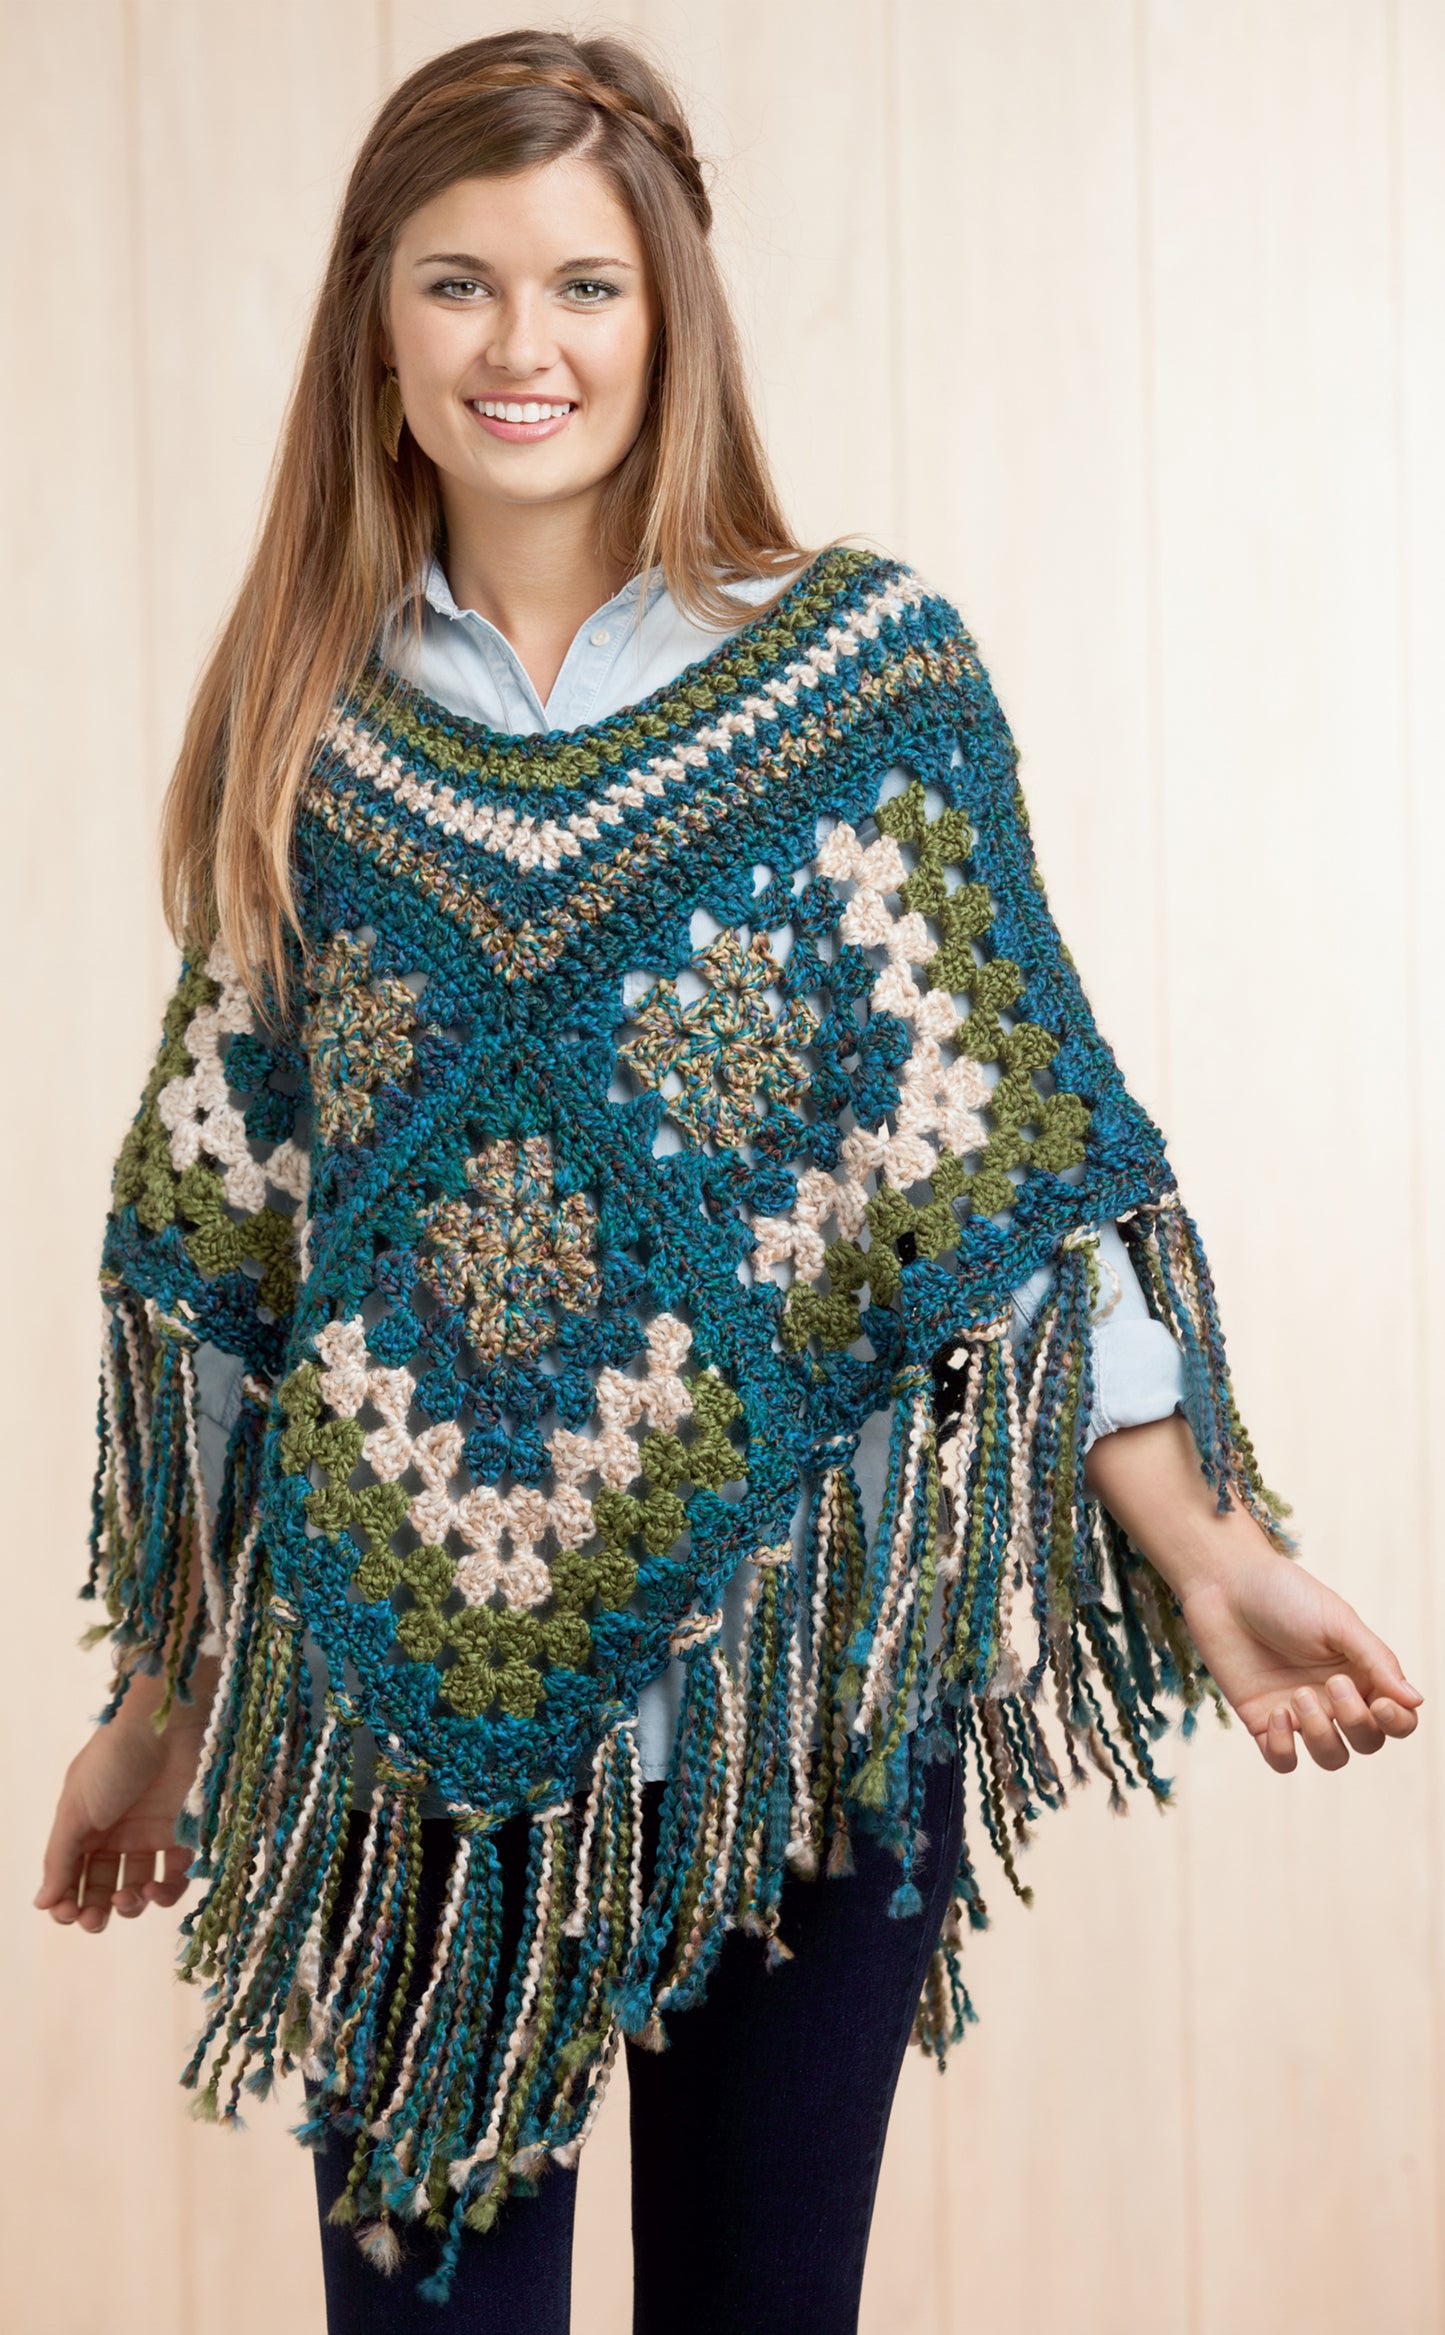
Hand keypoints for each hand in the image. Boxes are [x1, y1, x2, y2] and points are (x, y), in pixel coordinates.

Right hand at [34, 1659, 215, 1931]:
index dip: (68, 1900)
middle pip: (105, 1887)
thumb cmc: (113, 1760)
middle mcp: (118, 1834)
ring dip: (130, 1906)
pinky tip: (152, 1890)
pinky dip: (164, 1893)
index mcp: (85, 1827)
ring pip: (139, 1888)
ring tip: (127, 1899)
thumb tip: (41, 1904)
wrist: (166, 1726)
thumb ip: (60, 1858)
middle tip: (93, 1920)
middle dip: (96, 1911)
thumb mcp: (74, 1809)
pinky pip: (175, 1877)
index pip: (72, 1876)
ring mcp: (152, 1835)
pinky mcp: (185, 1835)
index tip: (67, 1913)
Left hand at [1084, 1414, 1422, 1773]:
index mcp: (1361, 1673)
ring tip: (1299, 1697)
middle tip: (1332, 1683)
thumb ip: (1377, 1660)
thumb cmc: (1284, 1594)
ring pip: (1331, 1758)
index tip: (1380, 1703)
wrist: (1224, 1584)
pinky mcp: (1261, 1721)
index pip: (1397, 1719)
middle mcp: (1334, 1698)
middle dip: (1357, 1724)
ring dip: (1322, 1737)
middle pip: (1368, 1742)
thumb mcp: (1338, 1621)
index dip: (1397, 1723)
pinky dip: (1284, 1748)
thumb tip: (1415, 1701)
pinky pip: (1282, 1760)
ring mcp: (1299, 1713)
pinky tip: (1276, 1715)